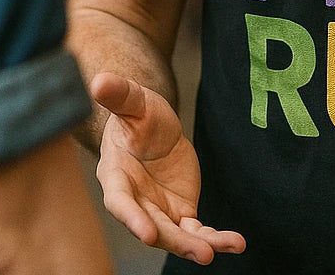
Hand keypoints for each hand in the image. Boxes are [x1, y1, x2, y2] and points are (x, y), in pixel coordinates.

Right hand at [91, 72, 245, 264]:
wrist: (154, 126)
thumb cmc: (137, 114)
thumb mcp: (134, 101)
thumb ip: (119, 95)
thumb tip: (98, 80)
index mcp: (116, 178)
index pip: (121, 202)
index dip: (132, 219)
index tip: (147, 235)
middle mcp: (136, 202)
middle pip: (154, 226)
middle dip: (176, 241)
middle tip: (202, 252)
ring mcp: (158, 211)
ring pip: (177, 235)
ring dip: (199, 245)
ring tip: (224, 249)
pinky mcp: (180, 212)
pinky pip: (197, 231)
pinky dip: (215, 238)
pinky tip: (236, 244)